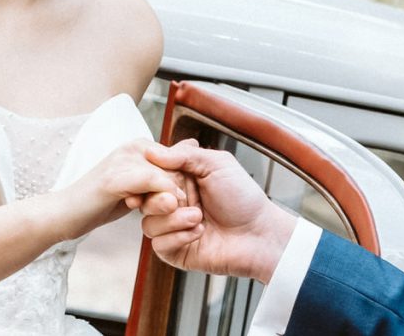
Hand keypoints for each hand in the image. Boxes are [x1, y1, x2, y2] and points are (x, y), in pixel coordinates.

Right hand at [61, 139, 185, 235]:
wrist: (62, 215)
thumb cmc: (99, 202)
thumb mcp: (136, 186)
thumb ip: (162, 169)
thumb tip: (193, 142)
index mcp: (140, 146)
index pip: (180, 159)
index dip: (185, 182)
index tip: (184, 203)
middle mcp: (133, 147)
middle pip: (176, 167)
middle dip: (181, 189)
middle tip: (179, 209)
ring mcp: (123, 160)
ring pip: (167, 174)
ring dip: (174, 196)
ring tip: (175, 211)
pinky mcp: (115, 178)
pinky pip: (151, 181)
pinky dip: (164, 196)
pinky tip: (169, 209)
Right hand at [141, 140, 296, 283]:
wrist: (259, 233)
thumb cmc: (244, 198)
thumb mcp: (217, 165)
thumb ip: (184, 156)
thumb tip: (152, 151)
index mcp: (182, 181)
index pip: (152, 177)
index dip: (151, 178)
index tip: (159, 177)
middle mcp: (175, 204)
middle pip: (144, 201)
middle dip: (159, 200)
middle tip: (179, 200)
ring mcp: (174, 229)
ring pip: (148, 224)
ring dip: (173, 220)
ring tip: (199, 218)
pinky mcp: (177, 251)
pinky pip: (159, 245)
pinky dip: (178, 237)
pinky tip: (199, 233)